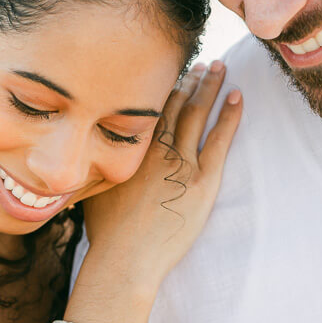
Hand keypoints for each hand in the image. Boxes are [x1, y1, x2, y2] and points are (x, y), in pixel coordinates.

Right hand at [83, 61, 241, 291]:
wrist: (126, 259)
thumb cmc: (107, 233)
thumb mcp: (93, 190)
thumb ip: (97, 167)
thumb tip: (83, 156)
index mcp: (130, 146)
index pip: (149, 106)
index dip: (164, 87)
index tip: (173, 72)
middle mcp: (155, 147)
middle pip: (175, 102)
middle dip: (190, 80)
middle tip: (202, 63)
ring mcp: (181, 162)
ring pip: (198, 113)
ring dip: (210, 87)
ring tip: (220, 68)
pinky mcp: (203, 180)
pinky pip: (220, 139)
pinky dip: (230, 115)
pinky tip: (238, 96)